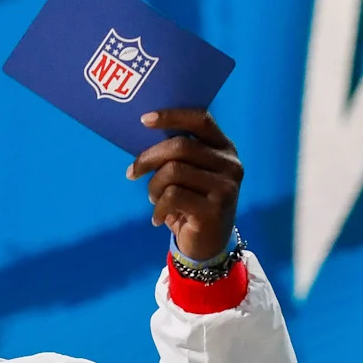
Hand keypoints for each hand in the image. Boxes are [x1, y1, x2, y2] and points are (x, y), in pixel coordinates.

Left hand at [127, 108, 242, 260]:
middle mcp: (230, 164)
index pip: (201, 120)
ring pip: (173, 172)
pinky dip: (158, 208)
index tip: (144, 120)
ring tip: (154, 200)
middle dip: (148, 158)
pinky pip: (172, 197)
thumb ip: (178, 157)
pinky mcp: (214, 209)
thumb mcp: (190, 176)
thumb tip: (144, 136)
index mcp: (224, 148)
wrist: (208, 246)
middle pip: (180, 147)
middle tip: (133, 173)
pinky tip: (159, 218)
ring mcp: (225, 187)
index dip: (172, 116)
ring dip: (153, 187)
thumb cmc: (193, 206)